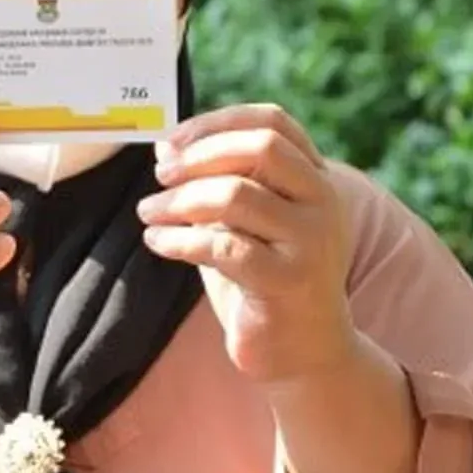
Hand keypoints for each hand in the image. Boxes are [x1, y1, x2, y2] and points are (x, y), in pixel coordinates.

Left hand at [136, 103, 355, 385]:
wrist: (304, 351)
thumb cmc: (265, 279)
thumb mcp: (241, 223)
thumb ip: (214, 183)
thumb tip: (163, 148)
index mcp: (316, 179)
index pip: (274, 121)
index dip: (217, 122)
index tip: (172, 141)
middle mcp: (324, 203)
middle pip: (261, 148)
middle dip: (199, 156)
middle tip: (160, 175)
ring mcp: (312, 242)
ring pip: (236, 195)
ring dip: (178, 201)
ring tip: (148, 213)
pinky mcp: (288, 281)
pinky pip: (223, 247)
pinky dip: (178, 240)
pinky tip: (156, 242)